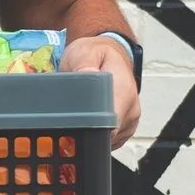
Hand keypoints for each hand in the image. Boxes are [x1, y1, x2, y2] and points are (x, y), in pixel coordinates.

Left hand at [62, 33, 139, 147]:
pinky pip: (108, 142)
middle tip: (64, 126)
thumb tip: (88, 74)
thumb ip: (85, 62)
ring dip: (89, 136)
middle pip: (107, 136)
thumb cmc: (95, 55)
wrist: (108, 57)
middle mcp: (131, 108)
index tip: (72, 130)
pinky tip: (83, 125)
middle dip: (85, 135)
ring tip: (73, 121)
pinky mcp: (124, 129)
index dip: (91, 130)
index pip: (111, 121)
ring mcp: (129, 121)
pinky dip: (94, 137)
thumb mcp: (85, 52)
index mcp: (123, 90)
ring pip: (107, 141)